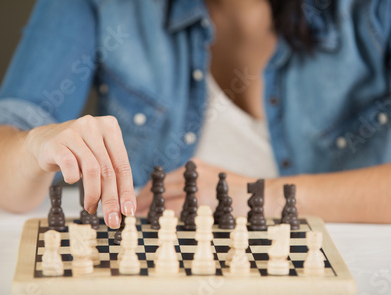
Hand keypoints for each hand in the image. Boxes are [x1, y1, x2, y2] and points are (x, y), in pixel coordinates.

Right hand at [25, 115, 135, 227]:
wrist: (45, 141)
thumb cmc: (78, 152)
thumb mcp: (99, 157)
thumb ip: (112, 174)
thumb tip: (125, 206)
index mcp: (110, 127)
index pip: (123, 164)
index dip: (126, 190)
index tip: (128, 210)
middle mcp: (94, 125)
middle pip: (108, 169)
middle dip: (111, 198)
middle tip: (112, 219)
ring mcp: (74, 132)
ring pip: (91, 169)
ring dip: (93, 194)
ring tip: (91, 207)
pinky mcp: (56, 142)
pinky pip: (69, 165)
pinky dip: (73, 178)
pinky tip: (72, 182)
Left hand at [136, 158, 254, 216]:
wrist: (261, 194)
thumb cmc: (238, 192)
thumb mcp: (213, 182)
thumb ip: (193, 187)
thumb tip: (167, 200)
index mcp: (194, 166)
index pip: (162, 180)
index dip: (146, 191)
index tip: (135, 201)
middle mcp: (193, 172)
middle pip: (158, 187)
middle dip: (142, 200)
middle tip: (129, 212)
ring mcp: (198, 185)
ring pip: (164, 198)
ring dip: (148, 209)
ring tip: (136, 219)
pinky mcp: (203, 198)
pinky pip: (177, 208)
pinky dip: (163, 215)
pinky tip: (155, 223)